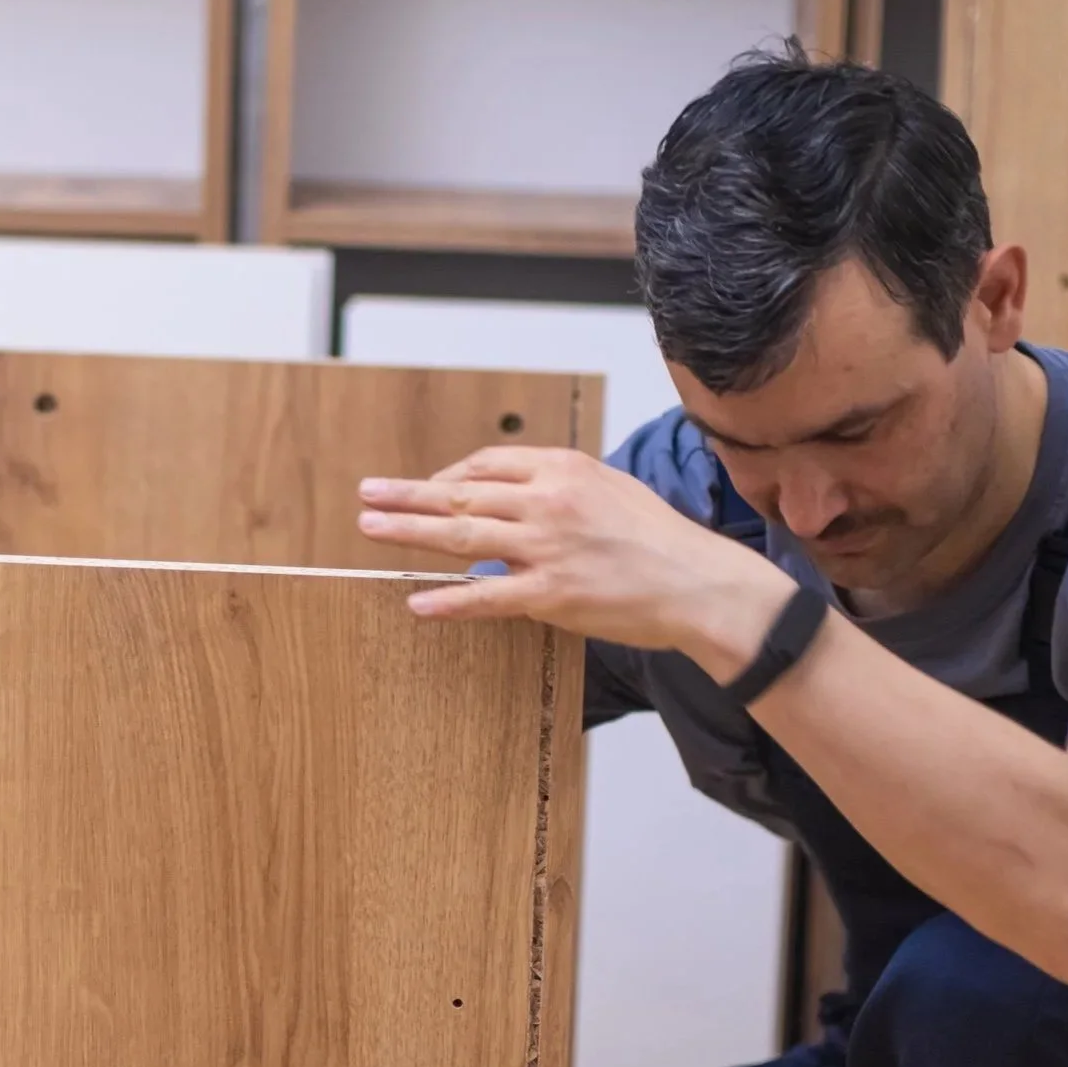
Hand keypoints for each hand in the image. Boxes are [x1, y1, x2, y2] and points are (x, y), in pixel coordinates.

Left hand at [357, 445, 791, 659]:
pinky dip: (448, 600)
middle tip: (368, 494)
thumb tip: (515, 498)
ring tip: (371, 529)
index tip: (426, 489)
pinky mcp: (552, 594)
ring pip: (461, 536)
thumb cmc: (659, 540)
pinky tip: (418, 602)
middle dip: (407, 495)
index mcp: (563, 469)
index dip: (448, 476)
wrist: (699, 582)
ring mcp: (547, 547)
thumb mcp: (609, 490)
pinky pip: (486, 597)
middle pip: (460, 493)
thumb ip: (559, 489)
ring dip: (408, 533)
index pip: (487, 464)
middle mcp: (548, 501)